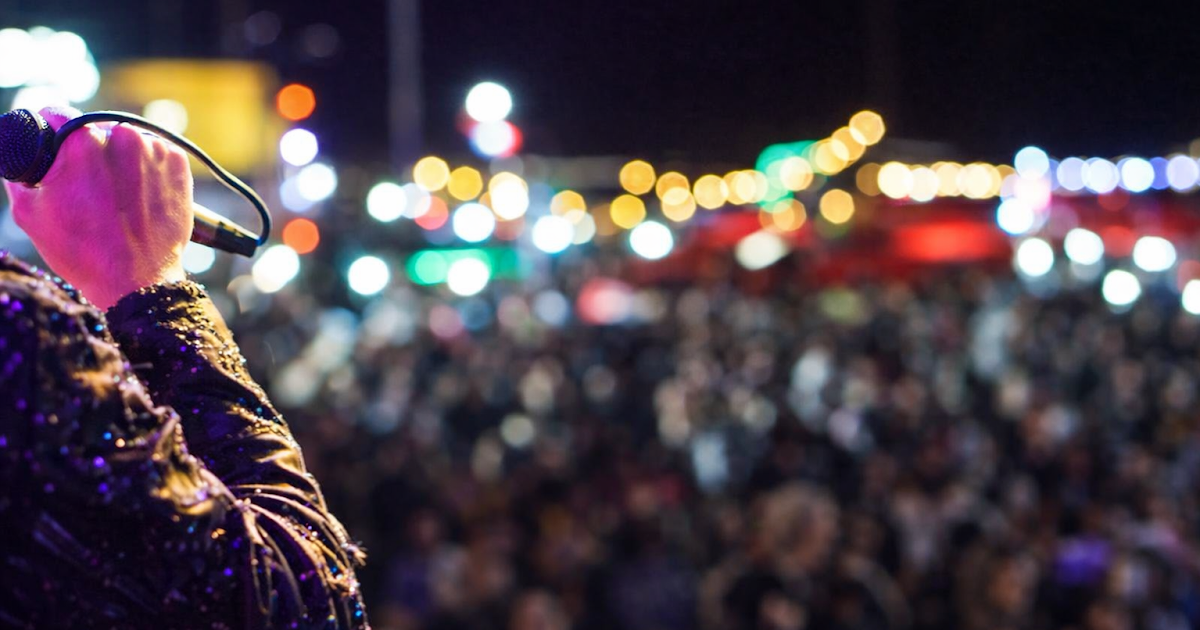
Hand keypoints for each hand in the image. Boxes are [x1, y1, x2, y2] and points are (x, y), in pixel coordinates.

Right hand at [3, 107, 193, 309]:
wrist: (138, 282)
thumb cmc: (82, 252)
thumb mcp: (28, 212)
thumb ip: (18, 174)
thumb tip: (17, 154)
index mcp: (80, 142)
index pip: (57, 114)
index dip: (50, 131)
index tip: (53, 147)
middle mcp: (121, 137)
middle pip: (93, 130)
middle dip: (86, 153)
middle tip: (86, 187)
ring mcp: (155, 150)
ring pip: (126, 143)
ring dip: (118, 161)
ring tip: (114, 197)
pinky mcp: (179, 165)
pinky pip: (154, 156)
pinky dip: (145, 171)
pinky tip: (137, 198)